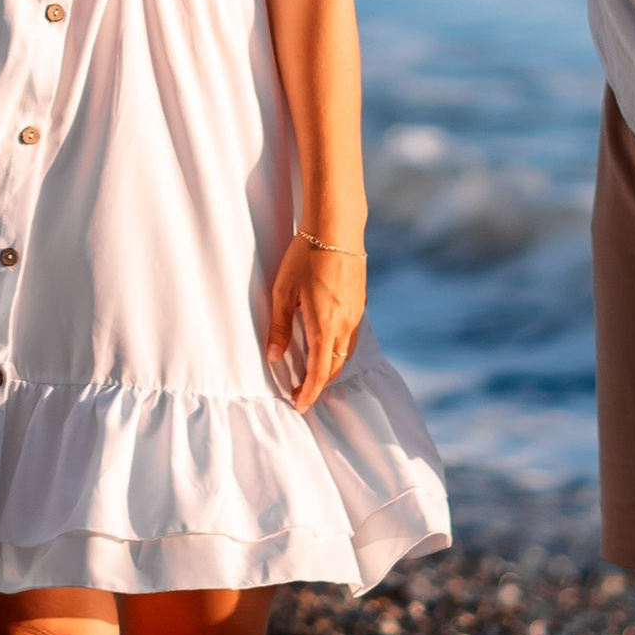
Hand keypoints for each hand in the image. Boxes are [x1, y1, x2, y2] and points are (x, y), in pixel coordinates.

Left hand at [263, 229, 365, 414]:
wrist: (337, 228)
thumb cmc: (305, 256)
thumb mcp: (283, 292)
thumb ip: (278, 327)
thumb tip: (274, 356)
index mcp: (325, 326)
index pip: (319, 373)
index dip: (309, 393)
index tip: (298, 405)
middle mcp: (345, 325)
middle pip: (335, 368)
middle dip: (319, 385)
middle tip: (302, 393)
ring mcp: (356, 314)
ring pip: (345, 353)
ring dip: (331, 368)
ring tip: (314, 374)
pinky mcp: (360, 303)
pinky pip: (351, 336)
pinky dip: (339, 350)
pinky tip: (328, 344)